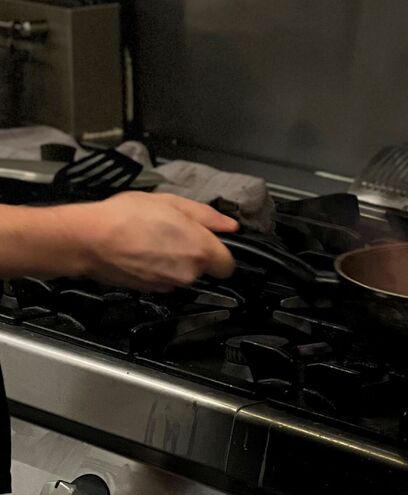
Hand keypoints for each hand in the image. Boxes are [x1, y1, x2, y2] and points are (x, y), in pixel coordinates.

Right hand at [78, 192, 238, 291]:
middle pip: (204, 269)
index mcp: (199, 249)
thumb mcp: (172, 203)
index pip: (228, 265)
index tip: (210, 241)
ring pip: (184, 275)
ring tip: (155, 239)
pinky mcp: (149, 291)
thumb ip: (207, 216)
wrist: (89, 240)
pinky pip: (165, 281)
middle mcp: (187, 273)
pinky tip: (143, 252)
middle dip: (196, 253)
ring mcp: (167, 285)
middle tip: (176, 232)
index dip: (222, 252)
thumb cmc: (129, 215)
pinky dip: (159, 269)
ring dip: (177, 262)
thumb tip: (230, 226)